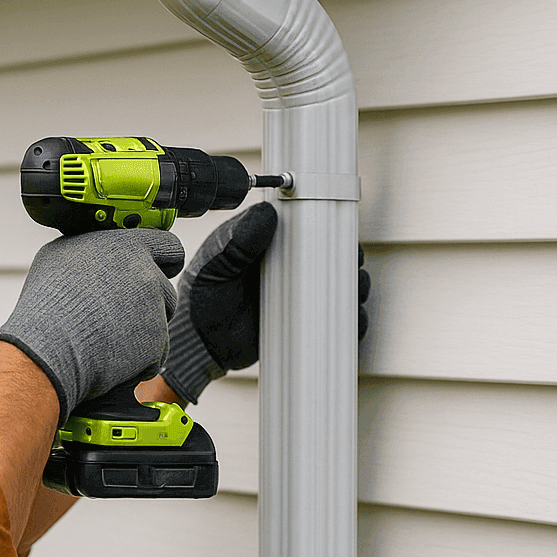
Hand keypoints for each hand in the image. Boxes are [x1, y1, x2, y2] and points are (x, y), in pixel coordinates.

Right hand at [0, 229, 183, 421]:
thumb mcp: (60, 256)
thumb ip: (93, 250)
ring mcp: (155, 308)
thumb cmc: (46, 303)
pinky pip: (153, 353)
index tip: (161, 269)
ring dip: (141, 332)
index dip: (163, 261)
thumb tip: (96, 254)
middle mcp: (146, 273)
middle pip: (166, 289)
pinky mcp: (157, 341)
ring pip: (159, 324)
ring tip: (105, 337)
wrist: (48, 346)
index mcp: (126, 246)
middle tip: (132, 313)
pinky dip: (136, 360)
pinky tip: (108, 357)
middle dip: (155, 302)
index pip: (167, 246)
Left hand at [162, 203, 372, 402]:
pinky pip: (334, 318)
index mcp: (265, 242)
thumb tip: (266, 213)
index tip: (340, 229)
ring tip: (356, 289)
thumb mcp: (217, 268)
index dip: (326, 225)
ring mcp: (297, 293)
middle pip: (330, 255)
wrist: (200, 344)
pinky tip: (355, 319)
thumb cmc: (202, 299)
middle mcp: (287, 265)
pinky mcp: (303, 320)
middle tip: (352, 264)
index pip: (304, 226)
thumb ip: (239, 243)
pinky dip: (350, 319)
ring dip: (354, 285)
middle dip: (348, 258)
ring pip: (338, 285)